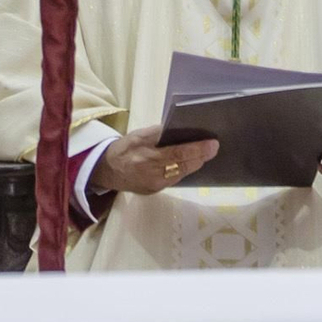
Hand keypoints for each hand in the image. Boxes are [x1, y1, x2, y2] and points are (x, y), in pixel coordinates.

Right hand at [91, 124, 218, 196]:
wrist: (106, 170)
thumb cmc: (124, 148)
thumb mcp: (138, 135)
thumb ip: (158, 133)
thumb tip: (181, 130)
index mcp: (147, 158)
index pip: (178, 154)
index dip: (197, 149)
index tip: (212, 144)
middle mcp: (153, 175)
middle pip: (183, 166)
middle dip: (201, 157)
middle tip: (214, 147)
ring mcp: (154, 186)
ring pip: (181, 174)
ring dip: (195, 164)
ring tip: (206, 153)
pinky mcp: (155, 191)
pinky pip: (174, 179)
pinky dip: (184, 170)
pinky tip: (192, 162)